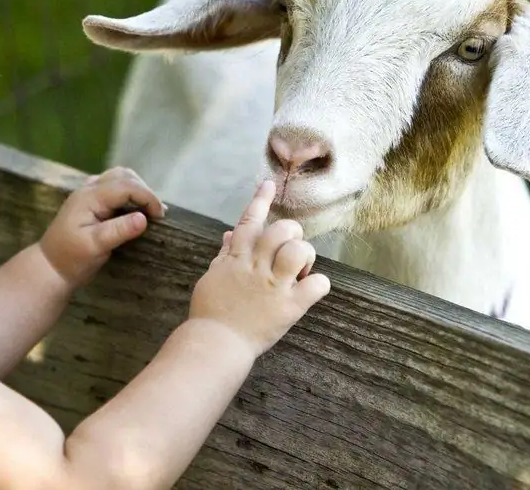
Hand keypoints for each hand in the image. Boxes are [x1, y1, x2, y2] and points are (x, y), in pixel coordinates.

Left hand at [40, 167, 165, 287]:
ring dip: (137, 189)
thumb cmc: (71, 258)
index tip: (160, 216)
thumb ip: (118, 231)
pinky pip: (113, 187)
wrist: (50, 266)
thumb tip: (144, 219)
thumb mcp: (95, 246)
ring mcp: (88, 193)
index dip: (147, 197)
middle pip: (124, 176)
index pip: (126, 186)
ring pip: (119, 177)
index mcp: (89, 197)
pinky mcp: (91, 201)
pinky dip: (129, 192)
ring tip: (150, 209)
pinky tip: (136, 208)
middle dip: (144, 190)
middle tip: (157, 214)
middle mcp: (88, 189)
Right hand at [189, 180, 330, 356]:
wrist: (215, 343)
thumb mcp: (213, 278)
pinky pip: (317, 284)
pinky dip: (319, 283)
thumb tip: (230, 234)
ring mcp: (273, 286)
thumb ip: (224, 255)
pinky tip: (310, 289)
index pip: (249, 222)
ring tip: (300, 269)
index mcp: (236, 259)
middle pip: (281, 230)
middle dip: (291, 233)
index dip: (261, 201)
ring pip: (298, 250)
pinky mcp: (290, 307)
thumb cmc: (210, 312)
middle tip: (290, 248)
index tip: (270, 184)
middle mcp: (256, 267)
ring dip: (304, 255)